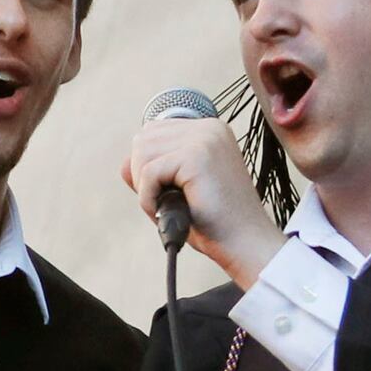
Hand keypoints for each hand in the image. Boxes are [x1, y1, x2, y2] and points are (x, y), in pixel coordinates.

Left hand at [122, 114, 280, 283]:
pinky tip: (168, 212)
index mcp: (209, 131)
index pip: (154, 133)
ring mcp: (205, 138)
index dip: (147, 167)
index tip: (165, 192)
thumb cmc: (215, 222)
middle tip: (164, 203)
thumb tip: (124, 165)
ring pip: (143, 153)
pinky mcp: (197, 156)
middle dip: (143, 176)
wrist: (246, 243)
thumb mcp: (179, 191)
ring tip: (169, 208)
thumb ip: (152, 173)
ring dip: (145, 188)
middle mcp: (209, 128)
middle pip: (144, 139)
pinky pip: (149, 173)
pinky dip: (149, 198)